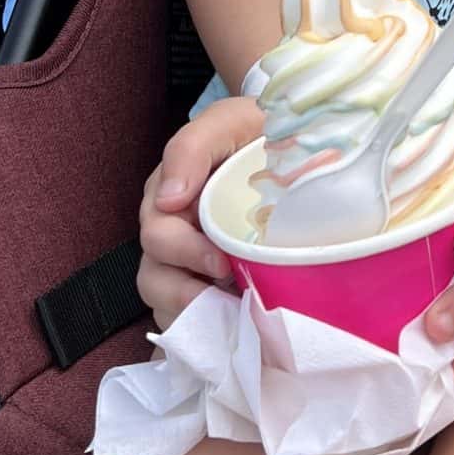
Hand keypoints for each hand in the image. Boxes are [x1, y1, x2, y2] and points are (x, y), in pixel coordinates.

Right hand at [137, 94, 262, 329]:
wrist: (298, 141)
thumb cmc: (256, 131)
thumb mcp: (228, 123)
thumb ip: (191, 148)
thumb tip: (168, 198)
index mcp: (171, 198)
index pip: (156, 235)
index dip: (184, 253)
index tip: (221, 262)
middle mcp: (173, 234)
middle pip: (154, 278)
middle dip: (188, 291)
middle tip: (233, 289)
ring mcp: (191, 265)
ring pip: (168, 307)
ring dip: (197, 317)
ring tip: (235, 317)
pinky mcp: (214, 288)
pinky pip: (194, 323)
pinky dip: (210, 331)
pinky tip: (239, 329)